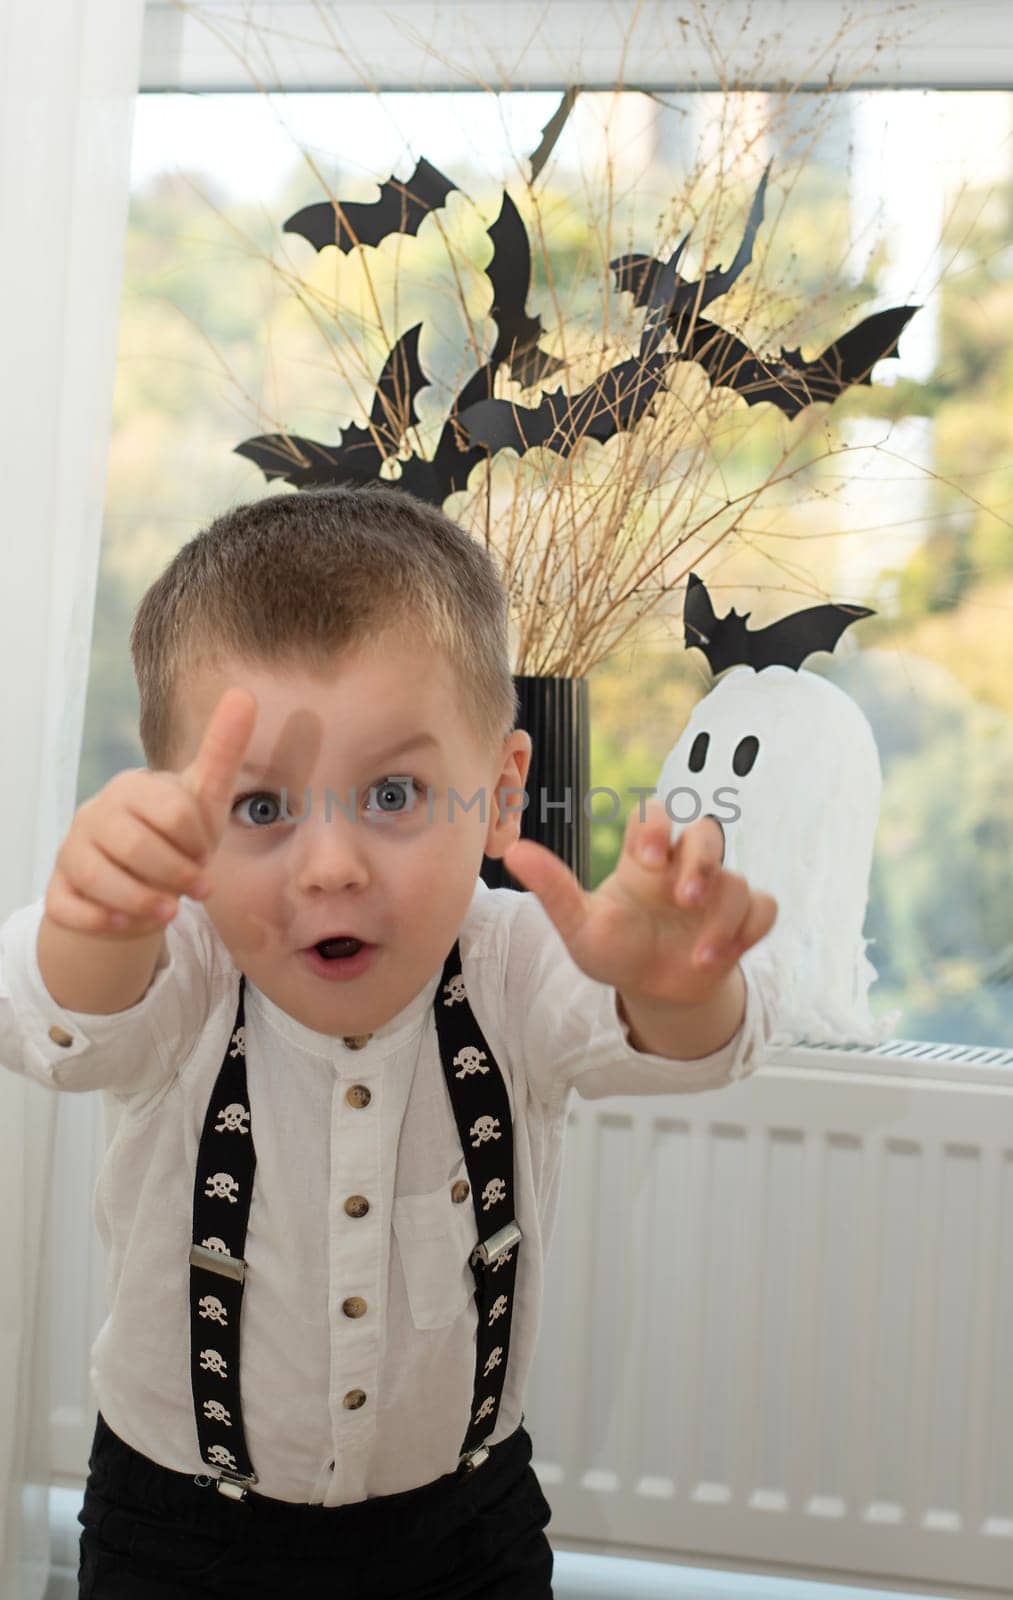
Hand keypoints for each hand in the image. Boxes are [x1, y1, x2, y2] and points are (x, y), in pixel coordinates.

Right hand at [44, 688, 256, 937]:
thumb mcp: (204, 798)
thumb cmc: (174, 835)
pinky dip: (98, 919)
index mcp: (133, 787)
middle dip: (175, 873)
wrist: (136, 883)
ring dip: (141, 901)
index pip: (174, 811)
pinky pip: (69, 906)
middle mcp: (95, 813)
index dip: (198, 840)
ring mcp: (72, 850)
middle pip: (135, 845)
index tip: (206, 852)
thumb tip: (243, 693)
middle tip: (197, 888)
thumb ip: (223, 749)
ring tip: (170, 912)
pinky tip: (125, 924)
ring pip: (97, 877)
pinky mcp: (59, 889)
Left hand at [502, 796, 776, 1008]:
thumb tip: (511, 852)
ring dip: (723, 918)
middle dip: (701, 861)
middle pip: (707, 833)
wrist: (651, 991)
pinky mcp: (742, 920)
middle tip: (684, 899)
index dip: (655, 826)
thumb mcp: (579, 925)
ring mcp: (717, 892)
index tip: (646, 859)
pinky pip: (764, 907)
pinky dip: (750, 930)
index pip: (654, 815)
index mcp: (643, 858)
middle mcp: (683, 867)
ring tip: (700, 957)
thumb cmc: (613, 949)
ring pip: (737, 880)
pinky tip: (727, 956)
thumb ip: (553, 888)